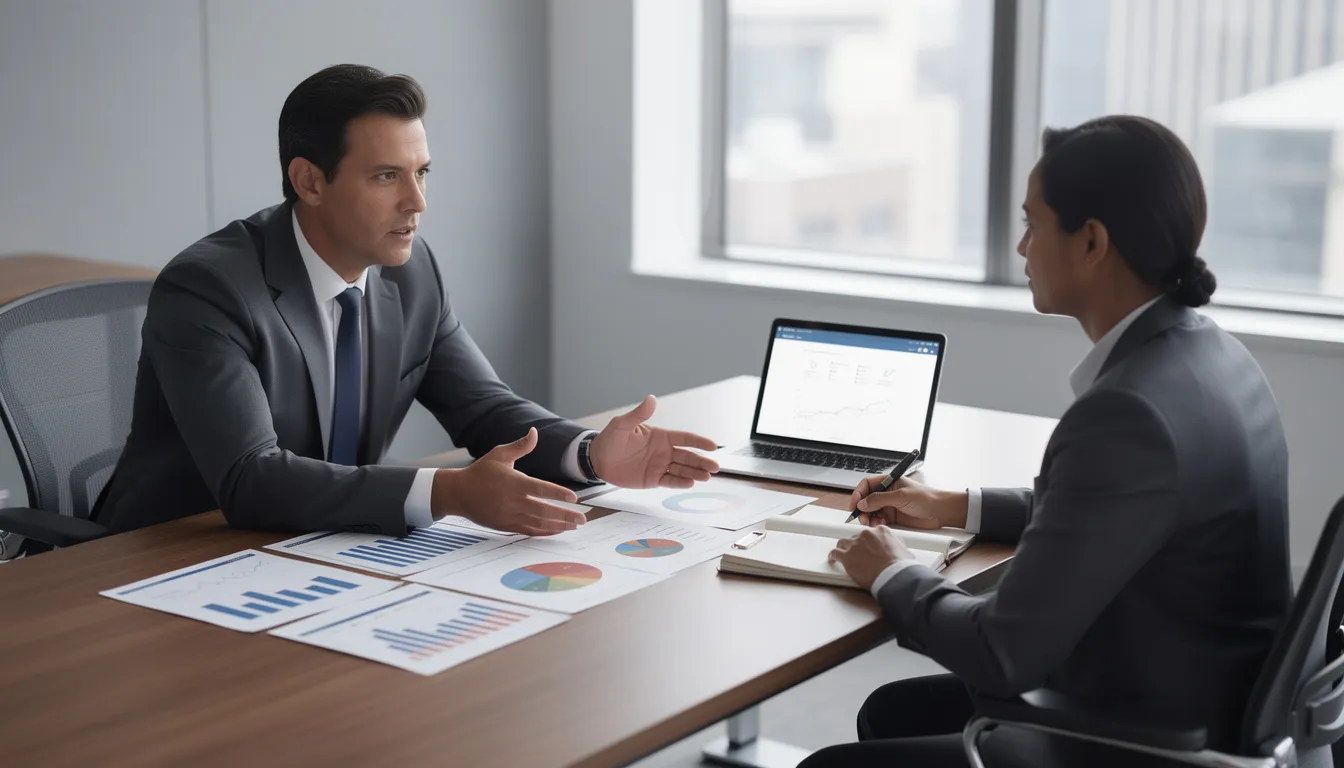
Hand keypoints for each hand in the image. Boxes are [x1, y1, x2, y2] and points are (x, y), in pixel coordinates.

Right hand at [432, 428, 586, 535]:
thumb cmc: (480, 472)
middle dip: (566, 516)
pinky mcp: (506, 526)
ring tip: (575, 526)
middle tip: (583, 519)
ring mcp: (510, 515)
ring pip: (539, 523)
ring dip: (559, 526)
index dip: (559, 494)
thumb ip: (520, 446)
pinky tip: (557, 530)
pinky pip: (529, 531)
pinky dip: (545, 532)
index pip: (541, 489)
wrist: (459, 494)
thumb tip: (535, 432)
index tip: (574, 498)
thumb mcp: (499, 455)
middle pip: (544, 511)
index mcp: (514, 483)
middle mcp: (513, 501)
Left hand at [590, 395, 720, 488]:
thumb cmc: (610, 439)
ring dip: (695, 473)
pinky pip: (669, 481)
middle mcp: (664, 451)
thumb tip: (652, 398)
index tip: (713, 446)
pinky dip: (680, 483)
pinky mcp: (653, 479)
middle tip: (715, 467)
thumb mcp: (623, 425)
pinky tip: (690, 483)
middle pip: (688, 456)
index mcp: (660, 436)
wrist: (598, 459)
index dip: (699, 442)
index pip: (684, 438)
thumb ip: (639, 414)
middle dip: (702, 461)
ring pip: (682, 470)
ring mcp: (659, 466)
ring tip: (707, 477)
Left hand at [828, 526, 915, 590]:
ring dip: (843, 548)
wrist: (893, 576)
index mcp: (881, 531)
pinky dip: (832, 556)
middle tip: (858, 555)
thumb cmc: (901, 566)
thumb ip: (897, 543)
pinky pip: (835, 553)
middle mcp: (866, 534)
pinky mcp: (847, 556)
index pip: (870, 533)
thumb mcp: (904, 550)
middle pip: (856, 538)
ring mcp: (855, 545)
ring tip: (842, 554)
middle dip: (857, 546)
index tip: (868, 547)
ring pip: (843, 543)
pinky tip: (832, 559)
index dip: (868, 542)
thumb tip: (896, 544)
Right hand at [849, 475, 967, 529]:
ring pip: (872, 512)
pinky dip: (877, 524)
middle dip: (862, 509)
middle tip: (862, 517)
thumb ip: (879, 499)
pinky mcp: (894, 518)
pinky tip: (882, 525)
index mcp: (889, 482)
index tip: (854, 504)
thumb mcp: (900, 496)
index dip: (858, 493)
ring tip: (872, 523)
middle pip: (867, 500)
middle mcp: (887, 493)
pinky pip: (880, 521)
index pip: (867, 485)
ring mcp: (890, 506)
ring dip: (869, 518)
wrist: (942, 512)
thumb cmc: (927, 498)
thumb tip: (862, 504)